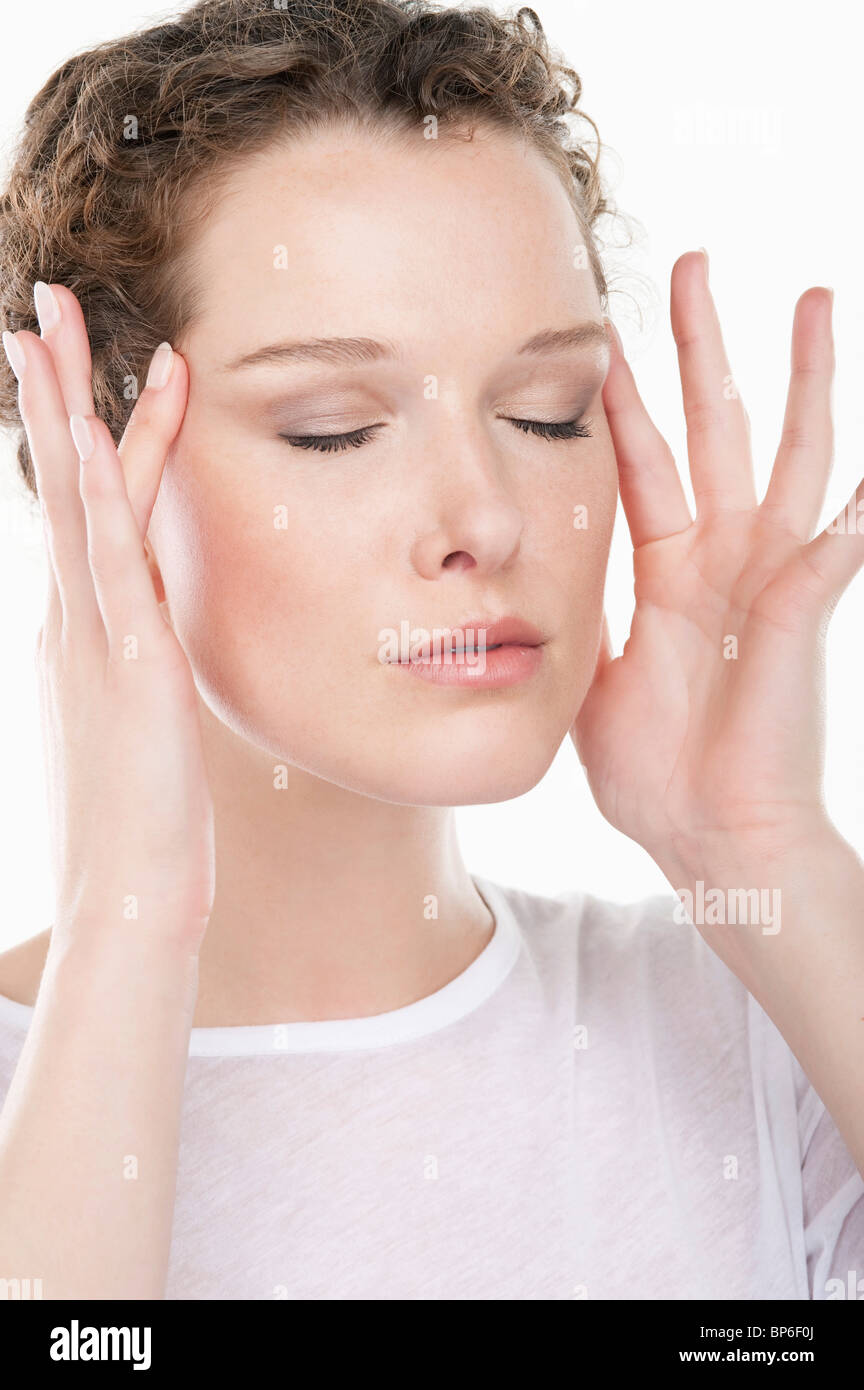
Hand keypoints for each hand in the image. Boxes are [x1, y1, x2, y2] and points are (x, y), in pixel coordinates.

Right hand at [3, 283, 213, 947]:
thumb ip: (138, 671)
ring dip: (68, 408)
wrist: (131, 894)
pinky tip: (89, 432)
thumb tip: (148, 647)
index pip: (80, 509)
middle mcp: (75, 620)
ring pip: (80, 502)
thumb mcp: (137, 725)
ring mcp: (93, 637)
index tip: (66, 364)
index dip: (71, 430)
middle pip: (62, 483)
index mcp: (82, 631)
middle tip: (39, 303)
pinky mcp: (128, 664)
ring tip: (54, 324)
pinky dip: (98, 493)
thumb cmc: (140, 820)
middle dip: (50, 389)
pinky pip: (111, 562)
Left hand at [572, 252, 862, 873]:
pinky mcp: (800, 613)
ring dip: (804, 381)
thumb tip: (535, 594)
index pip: (642, 463)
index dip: (621, 402)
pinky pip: (838, 549)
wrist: (709, 838)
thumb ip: (584, 624)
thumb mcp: (596, 681)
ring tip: (816, 299)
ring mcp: (768, 580)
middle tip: (694, 265)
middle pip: (716, 429)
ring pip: (790, 457)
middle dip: (703, 348)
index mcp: (669, 572)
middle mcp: (722, 559)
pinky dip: (861, 508)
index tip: (598, 337)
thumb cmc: (657, 771)